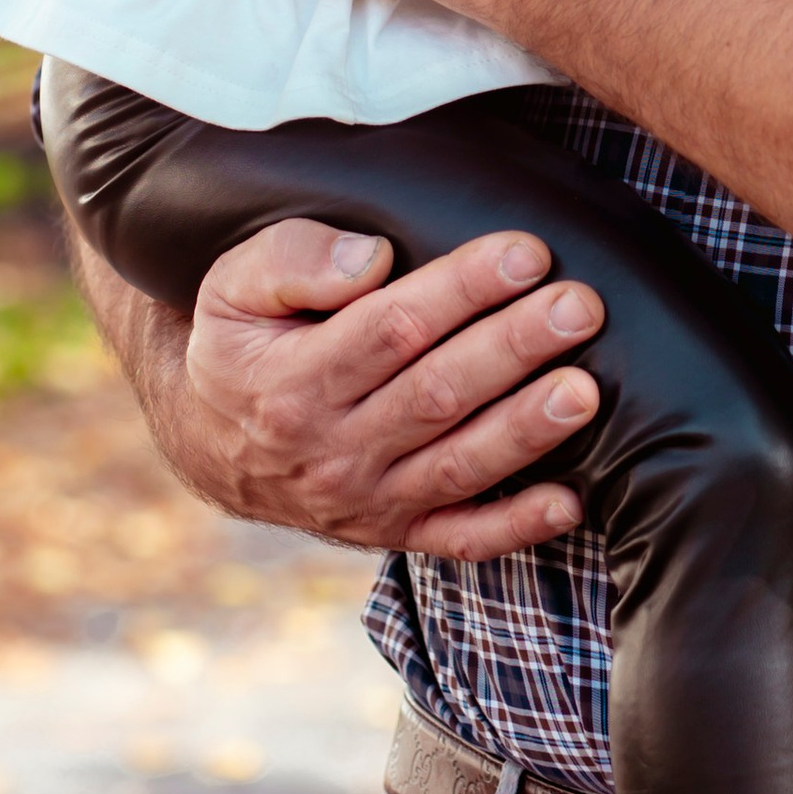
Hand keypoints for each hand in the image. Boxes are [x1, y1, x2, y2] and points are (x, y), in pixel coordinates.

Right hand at [122, 211, 604, 559]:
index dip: (463, 290)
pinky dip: (516, 527)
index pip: (391, 329)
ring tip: (585, 391)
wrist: (207, 441)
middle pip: (436, 394)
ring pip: (457, 465)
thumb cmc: (241, 343)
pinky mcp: (393, 531)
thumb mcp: (233, 286)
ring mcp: (366, 499)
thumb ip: (293, 261)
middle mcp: (331, 450)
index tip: (527, 254)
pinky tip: (571, 500)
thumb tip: (371, 258)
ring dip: (526, 430)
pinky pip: (459, 539)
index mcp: (293, 382)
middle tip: (579, 308)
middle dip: (514, 349)